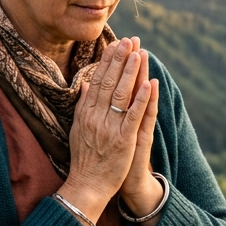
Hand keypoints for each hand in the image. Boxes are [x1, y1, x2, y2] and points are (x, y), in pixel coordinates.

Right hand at [56, 37, 155, 225]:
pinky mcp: (124, 140)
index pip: (97, 81)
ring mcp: (110, 128)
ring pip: (122, 94)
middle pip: (109, 82)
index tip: (115, 45)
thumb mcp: (77, 129)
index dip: (107, 62)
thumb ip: (82, 107)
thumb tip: (85, 86)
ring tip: (138, 53)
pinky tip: (148, 83)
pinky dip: (141, 99)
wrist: (87, 185)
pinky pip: (133, 115)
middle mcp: (96, 117)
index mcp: (86, 113)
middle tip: (128, 41)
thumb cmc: (84, 159)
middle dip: (120, 60)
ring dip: (131, 72)